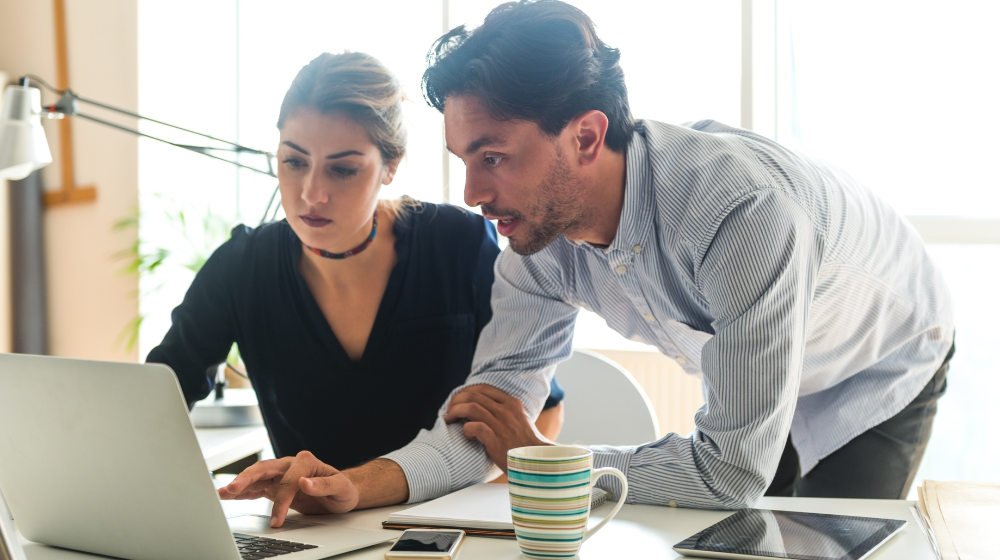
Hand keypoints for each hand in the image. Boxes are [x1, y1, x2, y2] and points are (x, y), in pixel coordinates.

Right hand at [218, 450, 358, 526]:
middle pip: (265, 469)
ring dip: (239, 484)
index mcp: (306, 462)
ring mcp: (281, 474)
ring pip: (256, 477)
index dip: (281, 500)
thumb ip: (324, 485)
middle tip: (231, 489)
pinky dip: (243, 492)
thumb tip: (305, 482)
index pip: (288, 480)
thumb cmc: (343, 489)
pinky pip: (257, 487)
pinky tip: (229, 496)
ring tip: (221, 492)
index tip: (276, 519)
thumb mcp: (341, 488)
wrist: (342, 492)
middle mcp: (291, 465)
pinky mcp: (276, 485)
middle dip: (246, 479)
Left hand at [444, 384, 552, 471]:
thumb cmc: (524, 444)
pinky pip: (474, 427)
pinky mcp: (496, 441)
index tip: (458, 400)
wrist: (537, 462)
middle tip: (449, 410)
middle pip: (474, 396)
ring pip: (471, 408)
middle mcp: (506, 411)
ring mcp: (501, 425)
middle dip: (457, 401)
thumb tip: (484, 407)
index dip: (466, 392)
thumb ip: (505, 412)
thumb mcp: (519, 420)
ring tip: (449, 420)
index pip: (483, 388)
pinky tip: (466, 435)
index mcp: (512, 404)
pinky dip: (466, 429)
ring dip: (455, 412)